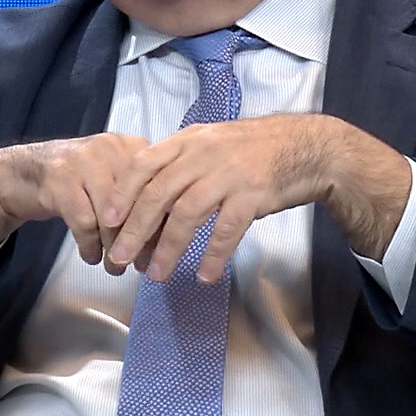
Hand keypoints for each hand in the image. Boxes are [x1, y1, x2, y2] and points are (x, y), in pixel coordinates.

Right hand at [0, 134, 149, 265]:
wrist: (21, 172)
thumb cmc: (75, 181)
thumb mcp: (112, 178)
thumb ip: (140, 197)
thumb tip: (169, 235)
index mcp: (130, 145)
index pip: (157, 187)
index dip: (161, 223)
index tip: (162, 250)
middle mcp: (109, 148)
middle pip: (136, 203)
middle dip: (140, 240)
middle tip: (141, 264)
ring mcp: (83, 161)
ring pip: (111, 217)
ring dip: (114, 248)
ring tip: (115, 267)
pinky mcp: (60, 180)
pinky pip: (84, 223)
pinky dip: (90, 246)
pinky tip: (91, 256)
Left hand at [104, 114, 411, 282]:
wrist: (306, 148)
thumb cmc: (254, 150)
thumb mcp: (211, 142)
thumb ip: (180, 160)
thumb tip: (145, 190)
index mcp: (188, 141)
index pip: (144, 164)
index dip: (123, 193)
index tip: (109, 221)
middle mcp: (204, 154)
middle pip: (159, 193)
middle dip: (136, 229)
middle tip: (120, 258)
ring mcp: (229, 173)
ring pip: (187, 213)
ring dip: (168, 248)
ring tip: (155, 274)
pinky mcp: (253, 194)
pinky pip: (227, 229)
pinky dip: (214, 254)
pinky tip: (205, 275)